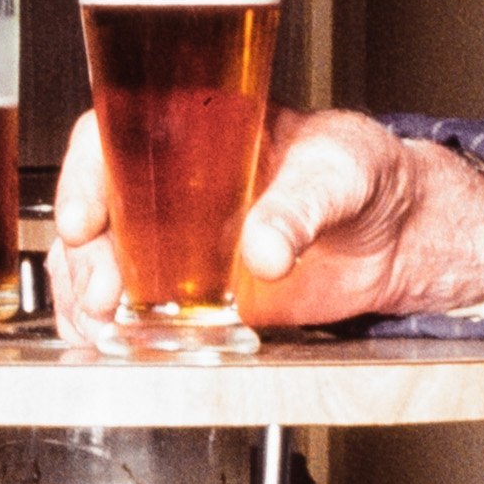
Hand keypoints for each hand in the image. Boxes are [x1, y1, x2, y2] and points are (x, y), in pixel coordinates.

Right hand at [47, 105, 483, 342]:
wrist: (399, 234)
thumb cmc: (367, 175)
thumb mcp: (339, 174)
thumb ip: (300, 207)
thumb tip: (265, 247)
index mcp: (195, 136)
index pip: (113, 142)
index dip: (85, 177)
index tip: (84, 220)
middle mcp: (172, 191)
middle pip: (95, 216)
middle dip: (85, 259)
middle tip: (104, 293)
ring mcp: (177, 247)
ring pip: (101, 269)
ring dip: (89, 303)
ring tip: (104, 329)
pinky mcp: (195, 299)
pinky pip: (137, 316)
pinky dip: (117, 336)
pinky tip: (116, 347)